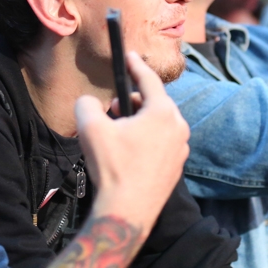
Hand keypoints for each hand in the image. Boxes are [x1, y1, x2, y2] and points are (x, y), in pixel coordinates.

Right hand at [77, 51, 188, 233]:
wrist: (127, 212)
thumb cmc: (112, 167)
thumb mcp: (90, 128)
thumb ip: (87, 104)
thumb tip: (91, 103)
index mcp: (162, 112)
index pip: (148, 80)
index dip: (135, 65)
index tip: (128, 55)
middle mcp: (178, 127)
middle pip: (154, 102)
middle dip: (132, 101)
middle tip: (111, 110)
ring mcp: (180, 148)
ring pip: (158, 123)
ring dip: (139, 122)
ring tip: (118, 134)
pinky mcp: (177, 167)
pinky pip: (161, 142)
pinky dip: (146, 140)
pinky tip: (128, 153)